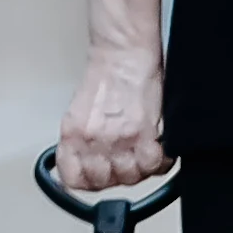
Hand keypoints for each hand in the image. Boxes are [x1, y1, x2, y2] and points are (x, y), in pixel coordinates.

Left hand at [51, 61, 166, 196]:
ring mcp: (119, 139)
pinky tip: (158, 147)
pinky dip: (159, 161)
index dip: (86, 181)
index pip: (72, 179)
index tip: (95, 178)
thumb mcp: (80, 109)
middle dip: (116, 174)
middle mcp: (93, 140)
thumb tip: (90, 161)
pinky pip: (154, 165)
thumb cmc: (107, 72)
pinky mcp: (145, 134)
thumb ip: (83, 140)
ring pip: (131, 177)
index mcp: (72, 133)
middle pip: (105, 182)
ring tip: (142, 152)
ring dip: (139, 168)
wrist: (124, 50)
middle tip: (124, 160)